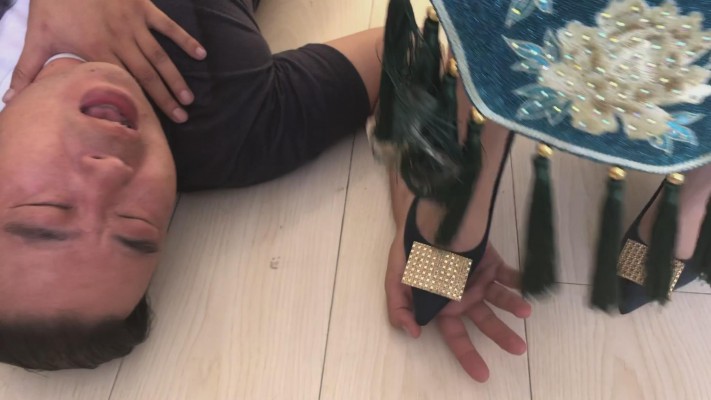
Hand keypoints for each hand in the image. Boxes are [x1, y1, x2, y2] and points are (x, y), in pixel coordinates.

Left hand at [4, 0, 205, 122]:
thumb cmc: (52, 2)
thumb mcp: (37, 37)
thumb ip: (27, 70)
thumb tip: (10, 99)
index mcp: (97, 53)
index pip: (123, 85)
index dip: (141, 106)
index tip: (154, 124)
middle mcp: (121, 42)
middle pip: (147, 76)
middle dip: (165, 99)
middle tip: (182, 117)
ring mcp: (134, 25)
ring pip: (159, 57)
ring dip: (175, 78)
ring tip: (189, 98)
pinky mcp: (142, 8)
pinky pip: (167, 27)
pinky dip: (184, 40)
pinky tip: (200, 55)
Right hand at [386, 231, 530, 381]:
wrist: (425, 218)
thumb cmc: (409, 251)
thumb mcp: (395, 280)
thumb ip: (399, 308)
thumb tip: (413, 333)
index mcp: (443, 307)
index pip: (457, 337)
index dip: (468, 356)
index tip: (482, 375)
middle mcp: (464, 297)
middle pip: (485, 322)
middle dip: (501, 335)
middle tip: (518, 349)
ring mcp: (479, 280)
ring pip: (499, 298)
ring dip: (513, 305)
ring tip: (525, 311)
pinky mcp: (491, 262)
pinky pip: (508, 275)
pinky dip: (520, 281)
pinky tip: (528, 286)